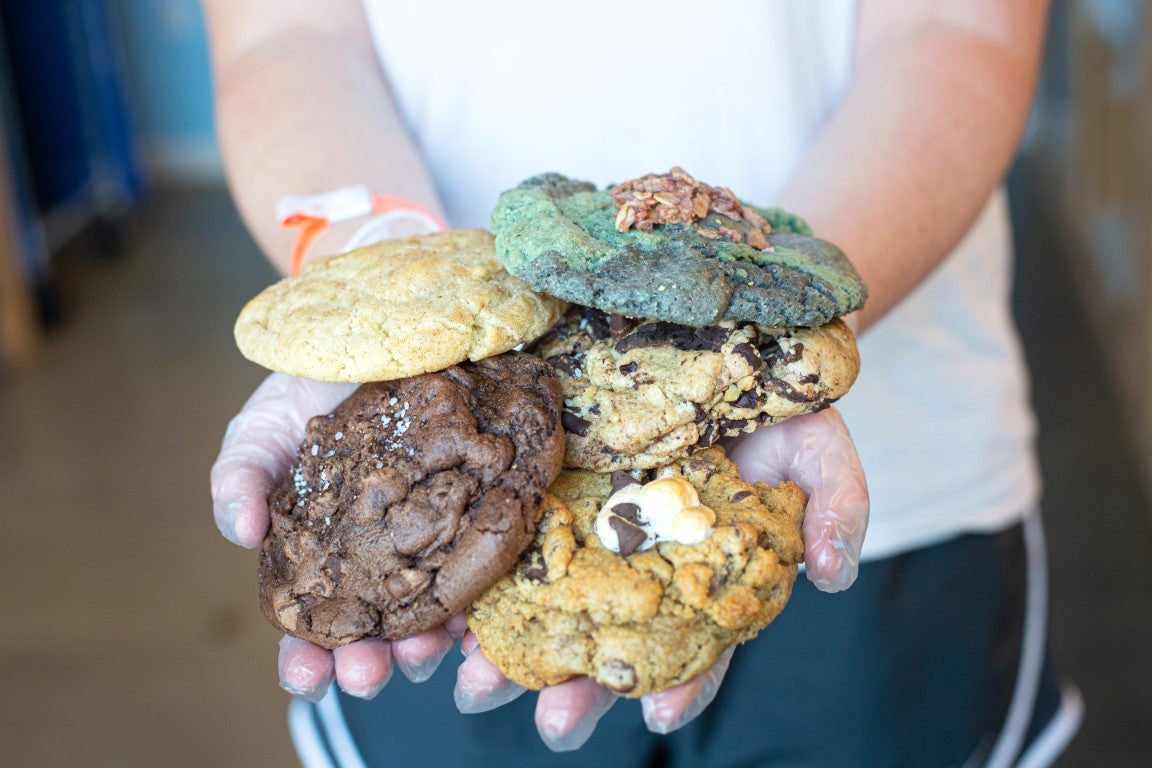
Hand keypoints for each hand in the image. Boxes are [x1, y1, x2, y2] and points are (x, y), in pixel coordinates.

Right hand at [211, 372, 462, 698]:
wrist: (389, 331)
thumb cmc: (313, 388)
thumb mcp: (263, 429)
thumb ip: (241, 477)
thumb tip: (240, 532)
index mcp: (323, 558)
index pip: (311, 623)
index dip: (306, 657)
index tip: (307, 674)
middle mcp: (381, 560)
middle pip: (377, 632)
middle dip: (370, 664)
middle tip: (368, 673)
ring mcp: (434, 540)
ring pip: (435, 615)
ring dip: (428, 648)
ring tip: (420, 653)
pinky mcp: (482, 514)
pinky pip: (489, 572)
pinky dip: (484, 605)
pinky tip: (479, 622)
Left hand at [453, 406, 868, 748]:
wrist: (707, 326)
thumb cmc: (767, 395)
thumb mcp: (816, 441)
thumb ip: (835, 503)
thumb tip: (834, 575)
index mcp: (695, 569)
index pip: (695, 644)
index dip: (681, 684)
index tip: (654, 713)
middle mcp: (630, 560)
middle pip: (602, 639)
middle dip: (573, 687)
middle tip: (551, 722)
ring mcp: (574, 524)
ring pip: (534, 605)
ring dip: (499, 653)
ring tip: (471, 684)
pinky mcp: (528, 484)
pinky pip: (492, 539)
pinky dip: (459, 581)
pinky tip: (434, 612)